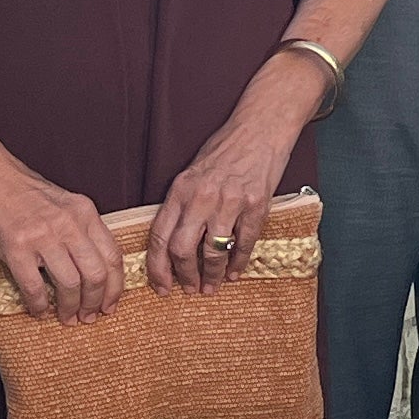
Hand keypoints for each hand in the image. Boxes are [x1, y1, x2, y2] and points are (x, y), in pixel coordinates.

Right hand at [0, 163, 119, 321]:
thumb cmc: (20, 191)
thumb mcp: (62, 203)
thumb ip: (80, 229)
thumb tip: (92, 267)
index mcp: (84, 211)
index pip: (112, 256)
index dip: (114, 287)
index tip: (110, 304)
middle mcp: (68, 223)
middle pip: (96, 274)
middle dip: (95, 302)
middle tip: (89, 317)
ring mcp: (42, 235)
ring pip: (70, 284)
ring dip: (70, 308)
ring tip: (66, 318)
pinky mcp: (16, 248)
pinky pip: (34, 287)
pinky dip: (39, 305)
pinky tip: (38, 310)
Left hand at [153, 70, 306, 294]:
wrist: (260, 128)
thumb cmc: (225, 150)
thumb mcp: (192, 172)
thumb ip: (182, 204)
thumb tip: (171, 242)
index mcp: (181, 189)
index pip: (160, 235)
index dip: (157, 267)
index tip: (160, 286)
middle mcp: (202, 197)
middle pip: (182, 249)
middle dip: (183, 276)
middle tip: (188, 290)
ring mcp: (230, 202)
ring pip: (213, 252)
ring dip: (212, 275)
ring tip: (212, 286)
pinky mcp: (255, 205)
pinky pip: (244, 243)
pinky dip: (238, 263)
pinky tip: (235, 272)